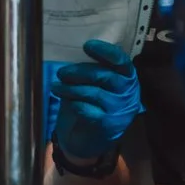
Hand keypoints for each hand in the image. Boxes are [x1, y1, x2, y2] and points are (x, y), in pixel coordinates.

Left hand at [48, 38, 140, 169]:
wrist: (92, 139)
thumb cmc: (94, 103)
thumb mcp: (97, 83)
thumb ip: (92, 69)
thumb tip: (72, 52)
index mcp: (127, 77)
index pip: (121, 61)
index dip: (105, 52)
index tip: (87, 46)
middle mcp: (128, 93)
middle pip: (104, 76)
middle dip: (80, 72)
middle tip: (61, 72)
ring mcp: (119, 110)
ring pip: (94, 93)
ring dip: (71, 88)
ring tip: (56, 86)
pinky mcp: (108, 125)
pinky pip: (88, 111)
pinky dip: (76, 104)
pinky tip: (68, 102)